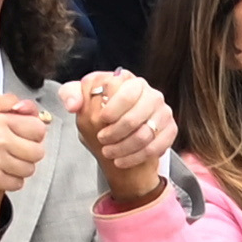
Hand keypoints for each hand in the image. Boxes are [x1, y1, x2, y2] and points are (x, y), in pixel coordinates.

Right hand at [0, 87, 47, 213]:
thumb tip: (12, 100)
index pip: (37, 128)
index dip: (33, 131)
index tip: (26, 134)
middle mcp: (1, 141)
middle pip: (37, 151)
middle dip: (30, 150)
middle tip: (20, 150)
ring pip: (29, 168)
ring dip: (22, 166)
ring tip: (10, 162)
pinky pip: (17, 183)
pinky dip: (12, 179)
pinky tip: (2, 173)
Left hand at [63, 75, 178, 211]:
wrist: (118, 136)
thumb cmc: (99, 115)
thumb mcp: (82, 102)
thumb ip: (70, 94)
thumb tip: (74, 105)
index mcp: (129, 81)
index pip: (125, 92)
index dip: (111, 110)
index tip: (100, 121)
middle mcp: (150, 93)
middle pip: (135, 117)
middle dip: (115, 133)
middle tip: (102, 139)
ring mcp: (163, 111)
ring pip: (145, 135)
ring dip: (123, 148)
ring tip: (109, 152)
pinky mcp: (170, 129)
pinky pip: (155, 147)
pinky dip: (135, 157)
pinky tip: (122, 160)